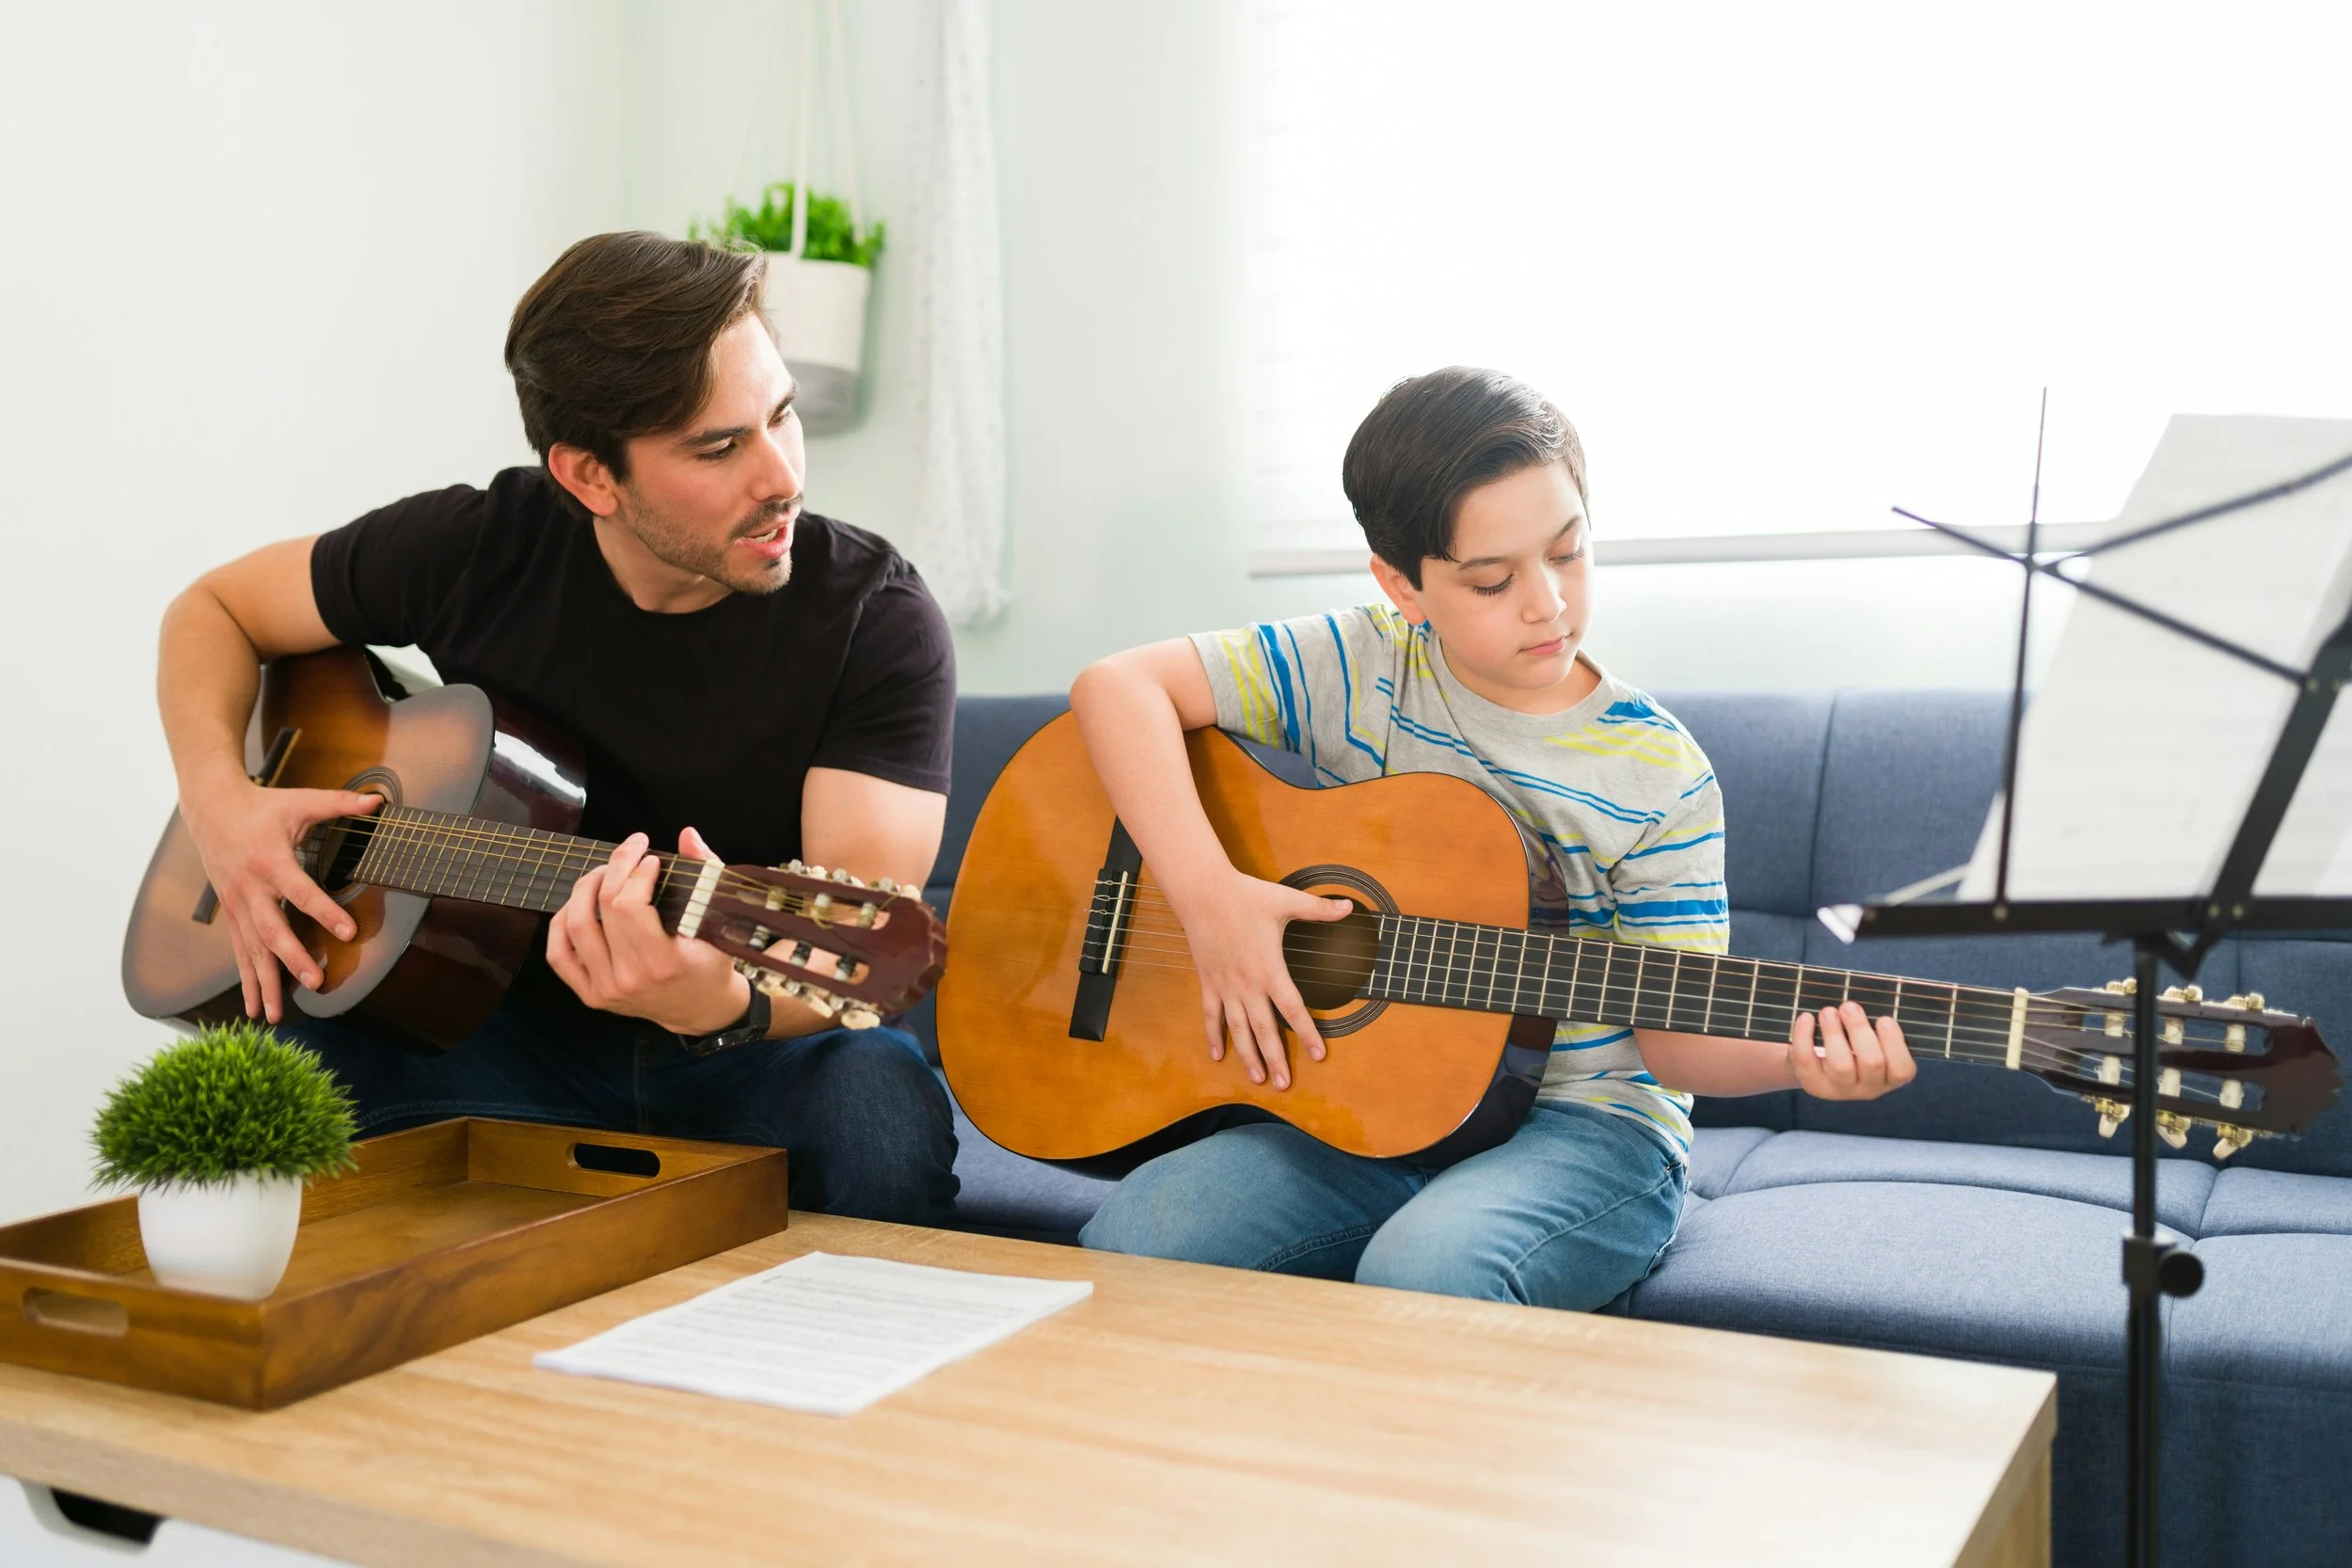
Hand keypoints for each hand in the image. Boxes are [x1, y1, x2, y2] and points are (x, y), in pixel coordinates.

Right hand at [180, 774, 379, 1023]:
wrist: (211, 808)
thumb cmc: (262, 806)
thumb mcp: (301, 801)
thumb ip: (339, 803)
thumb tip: (379, 801)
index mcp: (271, 862)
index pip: (302, 891)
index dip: (325, 912)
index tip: (349, 932)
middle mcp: (251, 888)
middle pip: (271, 929)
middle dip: (292, 958)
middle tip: (316, 982)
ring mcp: (237, 904)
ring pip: (251, 949)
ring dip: (264, 983)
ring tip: (275, 1016)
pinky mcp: (232, 914)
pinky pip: (239, 952)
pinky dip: (247, 981)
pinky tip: (254, 1008)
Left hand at [546, 827, 749, 1034]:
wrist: (700, 1009)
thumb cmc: (711, 963)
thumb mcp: (718, 919)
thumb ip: (706, 873)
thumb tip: (687, 836)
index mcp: (662, 962)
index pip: (631, 905)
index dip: (636, 872)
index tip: (651, 859)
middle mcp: (629, 978)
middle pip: (604, 908)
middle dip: (615, 867)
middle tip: (630, 852)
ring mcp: (605, 989)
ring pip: (576, 926)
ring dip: (584, 889)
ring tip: (603, 873)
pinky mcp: (591, 995)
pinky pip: (559, 954)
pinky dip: (561, 924)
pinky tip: (577, 905)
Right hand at [1170, 870, 1350, 1091]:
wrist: (1204, 893)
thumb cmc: (1246, 897)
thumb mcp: (1287, 901)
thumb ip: (1319, 909)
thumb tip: (1348, 908)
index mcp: (1270, 970)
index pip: (1294, 1009)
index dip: (1307, 1034)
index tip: (1319, 1054)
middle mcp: (1248, 985)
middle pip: (1264, 1030)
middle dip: (1276, 1059)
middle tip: (1284, 1084)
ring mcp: (1226, 987)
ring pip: (1238, 1030)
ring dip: (1248, 1056)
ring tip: (1258, 1078)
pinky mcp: (1208, 982)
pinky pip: (1210, 1015)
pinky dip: (1213, 1037)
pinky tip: (1217, 1056)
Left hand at [1790, 1002, 1916, 1099]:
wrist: (1817, 1060)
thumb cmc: (1853, 1040)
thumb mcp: (1870, 1033)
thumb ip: (1874, 1022)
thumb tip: (1861, 1004)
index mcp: (1891, 1076)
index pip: (1902, 1070)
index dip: (1894, 1043)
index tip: (1884, 1019)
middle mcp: (1869, 1088)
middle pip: (1872, 1063)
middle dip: (1860, 1030)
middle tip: (1849, 1006)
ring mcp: (1841, 1090)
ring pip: (1841, 1066)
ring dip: (1834, 1033)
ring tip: (1828, 1012)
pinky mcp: (1815, 1086)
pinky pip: (1808, 1063)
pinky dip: (1804, 1038)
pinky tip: (1806, 1018)